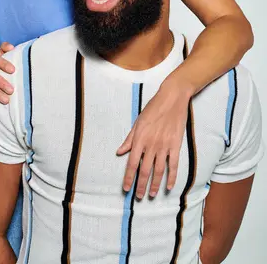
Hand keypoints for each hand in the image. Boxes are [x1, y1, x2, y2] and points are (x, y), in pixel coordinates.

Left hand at [116, 78, 191, 197]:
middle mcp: (151, 144)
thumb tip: (119, 152)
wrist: (172, 98)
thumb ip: (129, 139)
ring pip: (158, 170)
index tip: (126, 189)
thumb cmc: (153, 108)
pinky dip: (172, 177)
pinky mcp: (176, 145)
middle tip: (139, 197)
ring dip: (154, 184)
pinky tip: (169, 186)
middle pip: (144, 170)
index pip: (132, 163)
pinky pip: (174, 165)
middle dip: (141, 185)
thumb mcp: (138, 122)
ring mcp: (164, 146)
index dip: (129, 177)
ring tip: (151, 195)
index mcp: (140, 139)